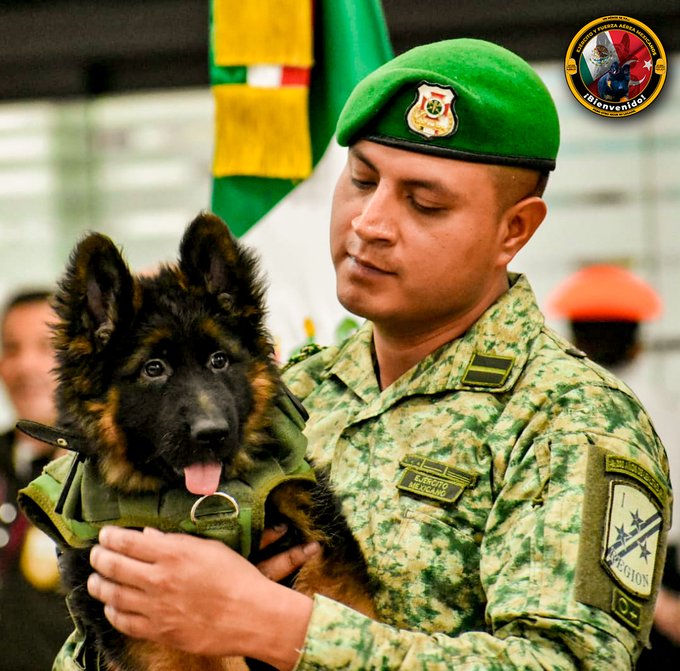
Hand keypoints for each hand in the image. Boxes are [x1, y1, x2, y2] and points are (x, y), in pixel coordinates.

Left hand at [88, 526, 317, 668]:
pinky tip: (111, 606)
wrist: (251, 615)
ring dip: (99, 585)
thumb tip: (148, 535)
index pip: (128, 542)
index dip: (111, 536)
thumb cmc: (236, 577)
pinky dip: (112, 612)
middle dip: (99, 557)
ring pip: (113, 595)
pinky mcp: (158, 631)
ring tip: (95, 579)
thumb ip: (175, 541)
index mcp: (173, 553)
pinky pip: (124, 622)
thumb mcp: (209, 548)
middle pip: (114, 566)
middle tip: (95, 554)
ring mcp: (156, 607)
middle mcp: (159, 579)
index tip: (105, 534)